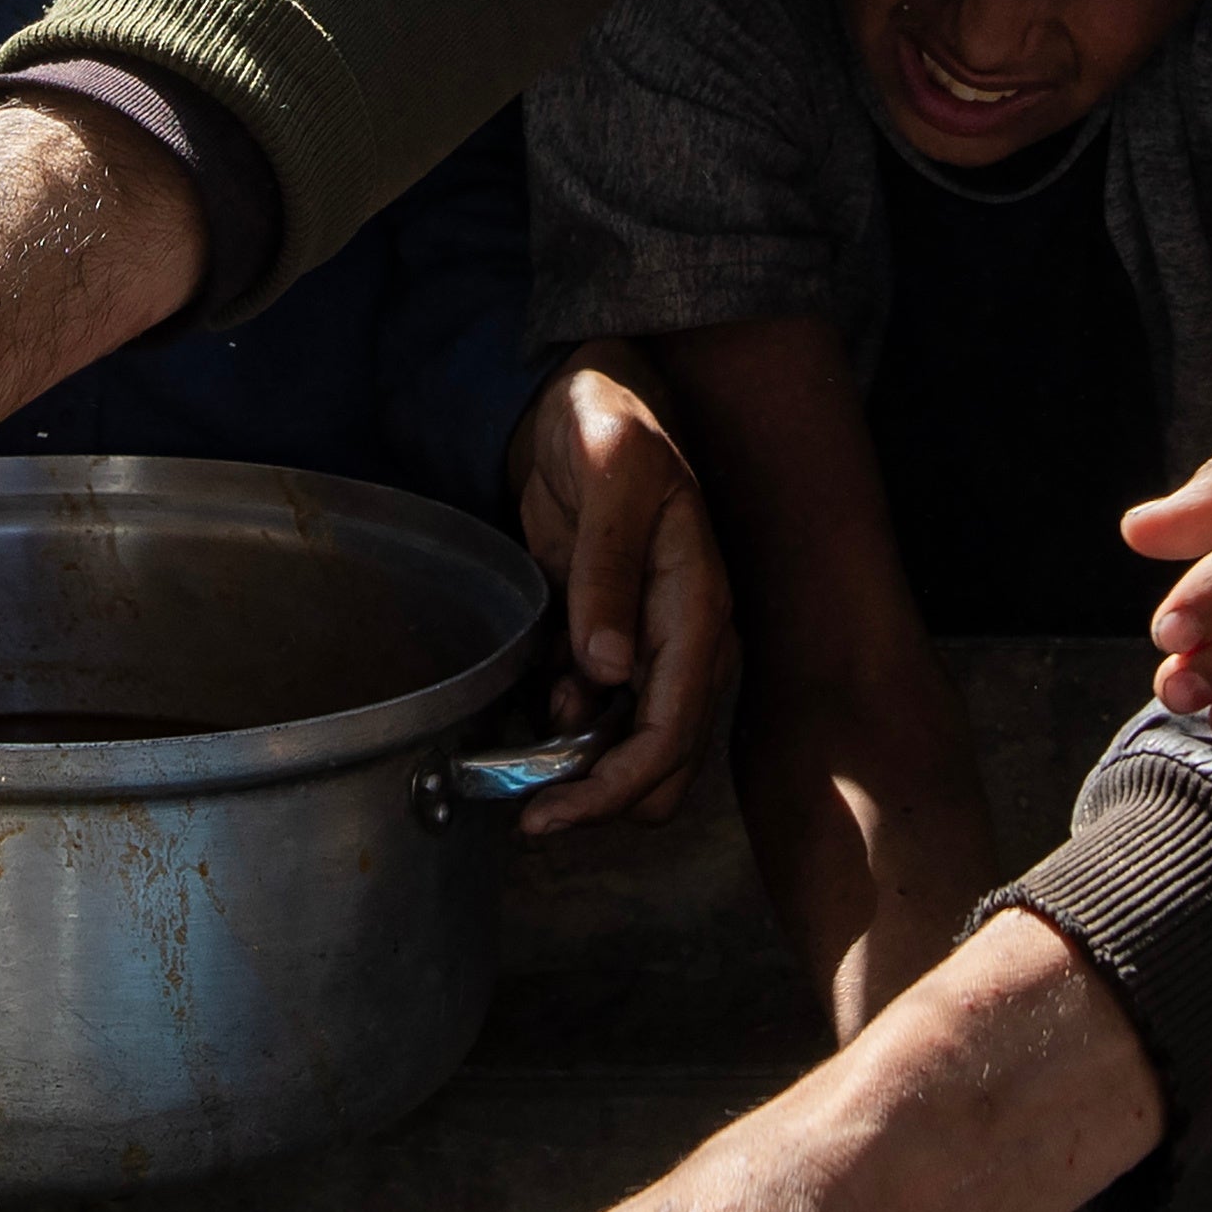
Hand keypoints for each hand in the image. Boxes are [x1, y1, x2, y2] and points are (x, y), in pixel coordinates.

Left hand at [502, 351, 734, 832]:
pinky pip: (594, 711)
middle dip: (600, 798)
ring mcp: (649, 642)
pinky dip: (560, 729)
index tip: (549, 813)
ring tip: (513, 755)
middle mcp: (685, 637)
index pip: (674, 727)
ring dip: (577, 767)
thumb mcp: (609, 473)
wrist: (584, 398)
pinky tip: (521, 714)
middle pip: (661, 760)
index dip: (616, 785)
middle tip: (528, 813)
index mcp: (698, 603)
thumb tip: (610, 669)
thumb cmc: (607, 421)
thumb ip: (608, 567)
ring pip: (631, 748)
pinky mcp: (611, 638)